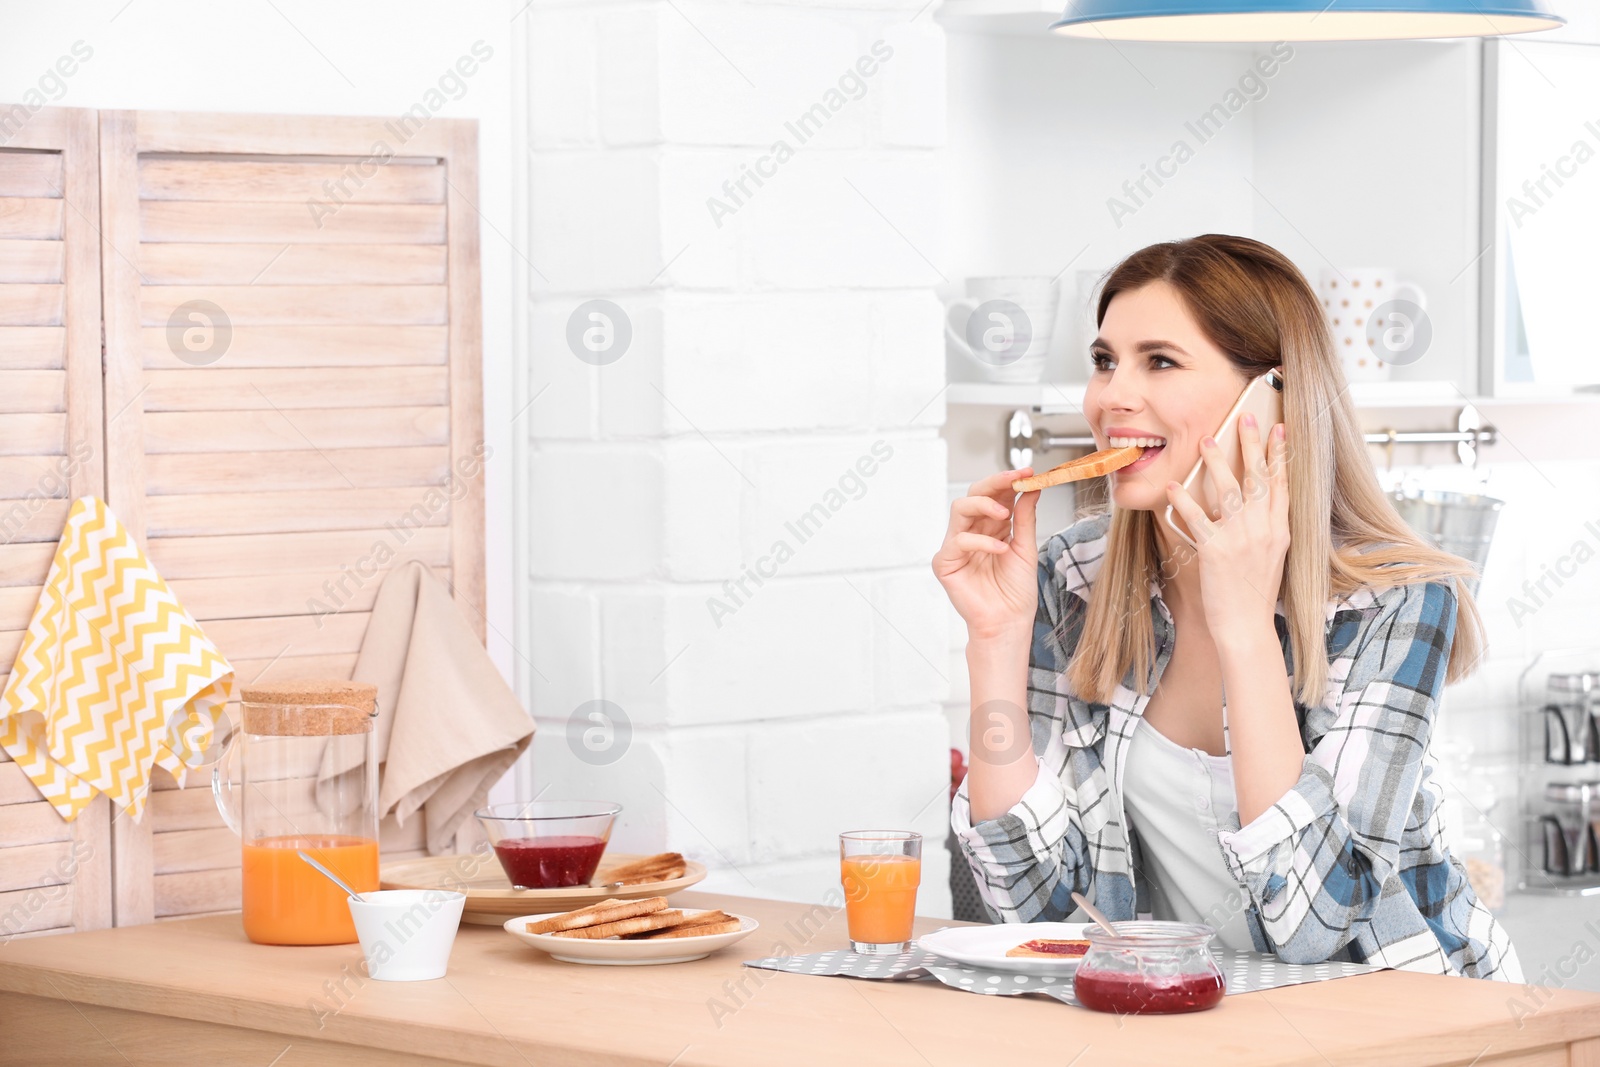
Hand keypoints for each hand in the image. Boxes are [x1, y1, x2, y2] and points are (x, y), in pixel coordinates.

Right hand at [932, 468, 1039, 642]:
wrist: (1009, 622)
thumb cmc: (1016, 591)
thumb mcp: (1026, 547)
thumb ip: (1025, 517)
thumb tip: (1031, 488)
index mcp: (990, 528)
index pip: (994, 495)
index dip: (1008, 481)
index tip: (1028, 472)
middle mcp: (972, 533)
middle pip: (973, 494)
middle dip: (994, 483)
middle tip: (1015, 478)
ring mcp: (956, 547)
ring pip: (960, 509)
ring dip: (983, 505)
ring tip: (1004, 514)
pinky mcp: (946, 563)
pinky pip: (958, 541)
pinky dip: (980, 542)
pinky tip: (1000, 549)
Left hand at [1164, 414, 1289, 635]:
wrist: (1246, 627)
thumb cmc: (1254, 594)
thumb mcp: (1271, 557)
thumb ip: (1265, 530)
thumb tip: (1253, 507)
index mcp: (1280, 530)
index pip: (1282, 484)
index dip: (1280, 455)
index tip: (1279, 429)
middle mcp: (1264, 530)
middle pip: (1259, 478)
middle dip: (1252, 444)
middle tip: (1246, 416)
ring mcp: (1241, 539)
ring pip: (1229, 490)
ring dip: (1216, 462)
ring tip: (1204, 439)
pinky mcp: (1216, 552)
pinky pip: (1197, 519)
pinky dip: (1184, 501)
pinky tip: (1173, 486)